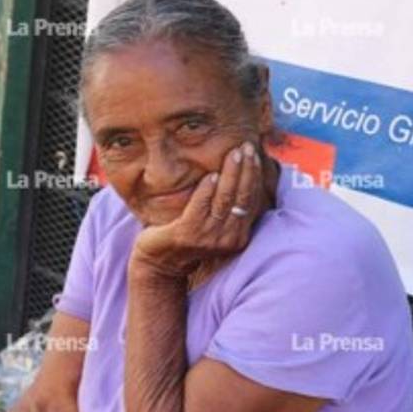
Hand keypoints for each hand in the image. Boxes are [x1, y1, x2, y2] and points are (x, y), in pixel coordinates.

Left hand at [132, 140, 264, 277]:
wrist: (158, 264)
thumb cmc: (186, 239)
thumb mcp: (212, 225)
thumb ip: (225, 208)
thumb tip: (239, 175)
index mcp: (237, 236)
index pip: (251, 201)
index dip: (253, 176)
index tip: (254, 154)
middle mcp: (226, 238)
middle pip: (242, 198)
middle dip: (246, 170)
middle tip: (246, 147)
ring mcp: (207, 237)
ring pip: (224, 199)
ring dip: (231, 174)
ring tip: (234, 153)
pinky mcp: (187, 234)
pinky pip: (200, 206)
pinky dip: (206, 190)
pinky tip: (211, 175)